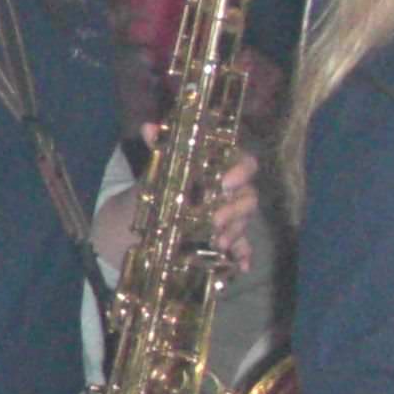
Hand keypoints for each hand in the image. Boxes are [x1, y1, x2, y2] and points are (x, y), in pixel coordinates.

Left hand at [131, 125, 260, 265]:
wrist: (146, 216)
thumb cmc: (160, 186)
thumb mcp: (158, 169)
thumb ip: (159, 148)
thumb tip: (149, 127)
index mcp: (220, 168)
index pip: (244, 163)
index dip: (241, 171)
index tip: (226, 182)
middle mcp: (231, 192)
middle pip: (248, 197)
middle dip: (235, 210)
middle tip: (215, 220)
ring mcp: (230, 216)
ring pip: (244, 223)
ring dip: (235, 233)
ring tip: (217, 243)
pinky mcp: (224, 238)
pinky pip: (242, 247)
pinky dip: (243, 256)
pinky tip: (241, 266)